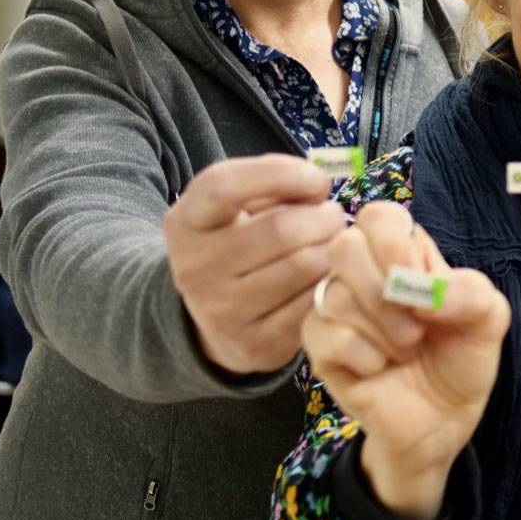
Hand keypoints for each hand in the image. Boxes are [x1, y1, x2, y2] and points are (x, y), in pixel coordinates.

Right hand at [163, 154, 342, 373]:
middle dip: (323, 217)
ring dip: (333, 249)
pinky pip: (313, 303)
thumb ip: (273, 183)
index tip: (317, 179)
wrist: (215, 312)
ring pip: (304, 266)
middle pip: (281, 231)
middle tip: (334, 216)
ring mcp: (221, 312)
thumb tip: (317, 185)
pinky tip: (328, 275)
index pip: (223, 187)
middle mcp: (194, 268)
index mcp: (187, 222)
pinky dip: (330, 283)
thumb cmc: (239, 240)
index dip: (279, 174)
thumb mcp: (238, 205)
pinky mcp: (254, 344)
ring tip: (332, 243)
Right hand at [306, 201, 510, 519]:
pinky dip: (363, 353)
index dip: (393, 242)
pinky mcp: (319, 348)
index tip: (417, 276)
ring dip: (383, 328)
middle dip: (385, 289)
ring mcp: (336, 309)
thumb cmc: (462, 359)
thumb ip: (470, 290)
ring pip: (335, 294)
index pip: (378, 215)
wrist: (443, 422)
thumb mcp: (488, 318)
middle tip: (417, 325)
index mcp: (402, 252)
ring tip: (407, 350)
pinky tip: (379, 367)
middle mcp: (363, 273)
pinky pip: (323, 333)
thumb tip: (425, 291)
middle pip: (345, 245)